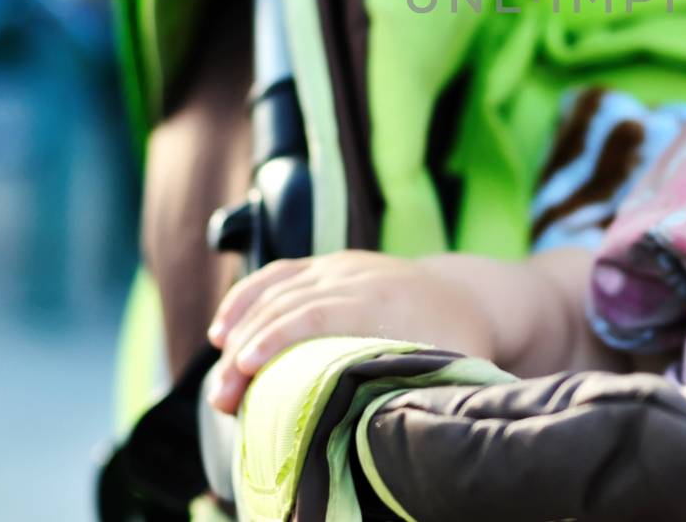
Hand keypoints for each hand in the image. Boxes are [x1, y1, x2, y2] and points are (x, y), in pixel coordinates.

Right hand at [204, 251, 496, 413]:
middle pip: (286, 306)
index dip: (277, 340)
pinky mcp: (327, 264)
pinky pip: (277, 274)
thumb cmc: (457, 341)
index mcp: (381, 300)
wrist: (467, 294)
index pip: (316, 314)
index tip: (245, 369)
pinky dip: (245, 299)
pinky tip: (222, 330)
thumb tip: (385, 421)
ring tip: (218, 376)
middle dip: (246, 349)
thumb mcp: (448, 364)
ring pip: (274, 289)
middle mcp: (355, 275)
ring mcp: (338, 265)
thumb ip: (417, 385)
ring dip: (238, 328)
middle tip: (222, 400)